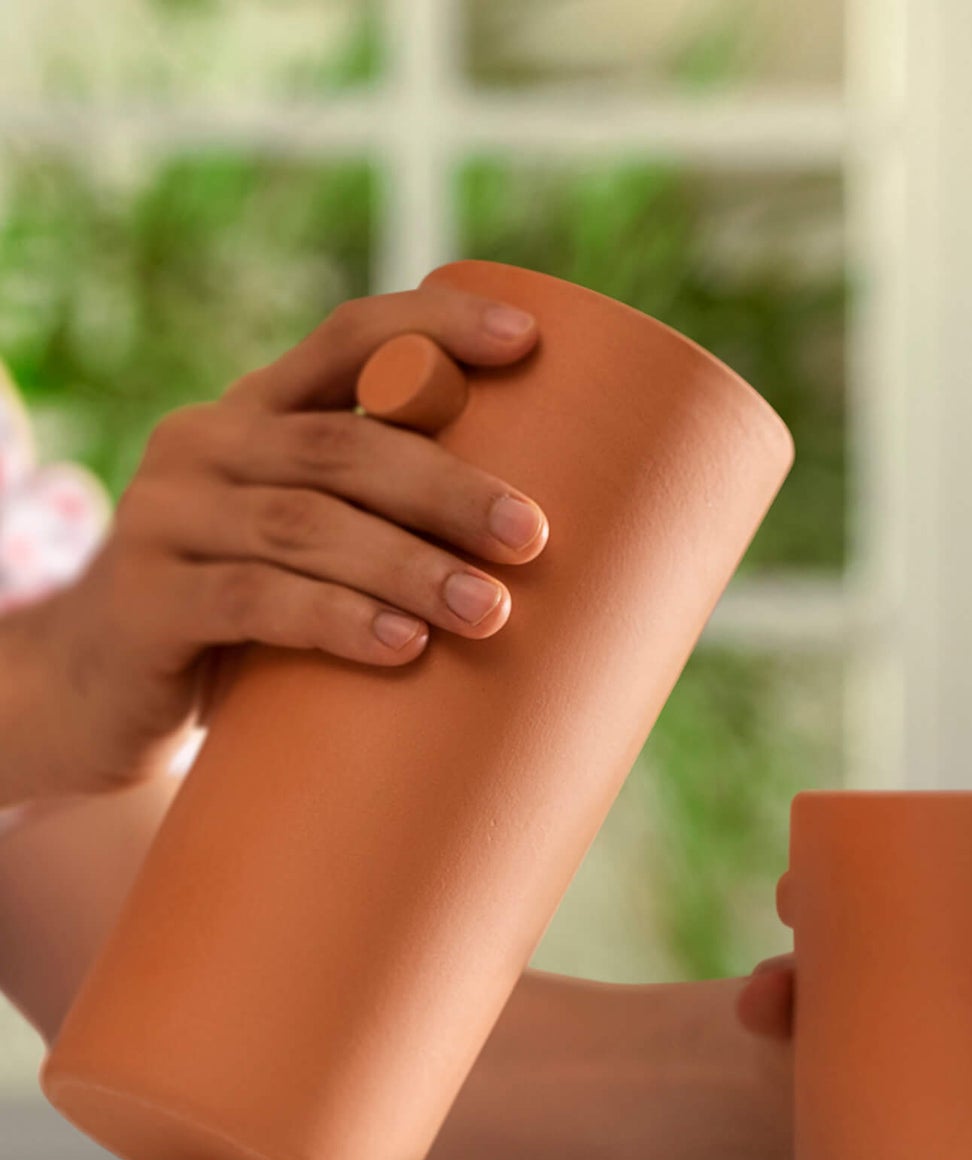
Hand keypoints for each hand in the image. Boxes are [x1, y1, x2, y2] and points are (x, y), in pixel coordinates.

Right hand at [19, 286, 547, 798]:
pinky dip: (337, 620)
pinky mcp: (147, 601)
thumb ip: (381, 522)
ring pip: (306, 525)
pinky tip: (402, 645)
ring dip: (408, 566)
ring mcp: (166, 518)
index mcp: (259, 412)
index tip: (527, 340)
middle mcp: (207, 445)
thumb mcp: (305, 548)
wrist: (103, 691)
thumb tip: (540, 547)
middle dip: (448, 487)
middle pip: (344, 445)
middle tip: (531, 537)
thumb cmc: (246, 615)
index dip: (435, 327)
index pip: (349, 337)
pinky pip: (254, 601)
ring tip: (490, 611)